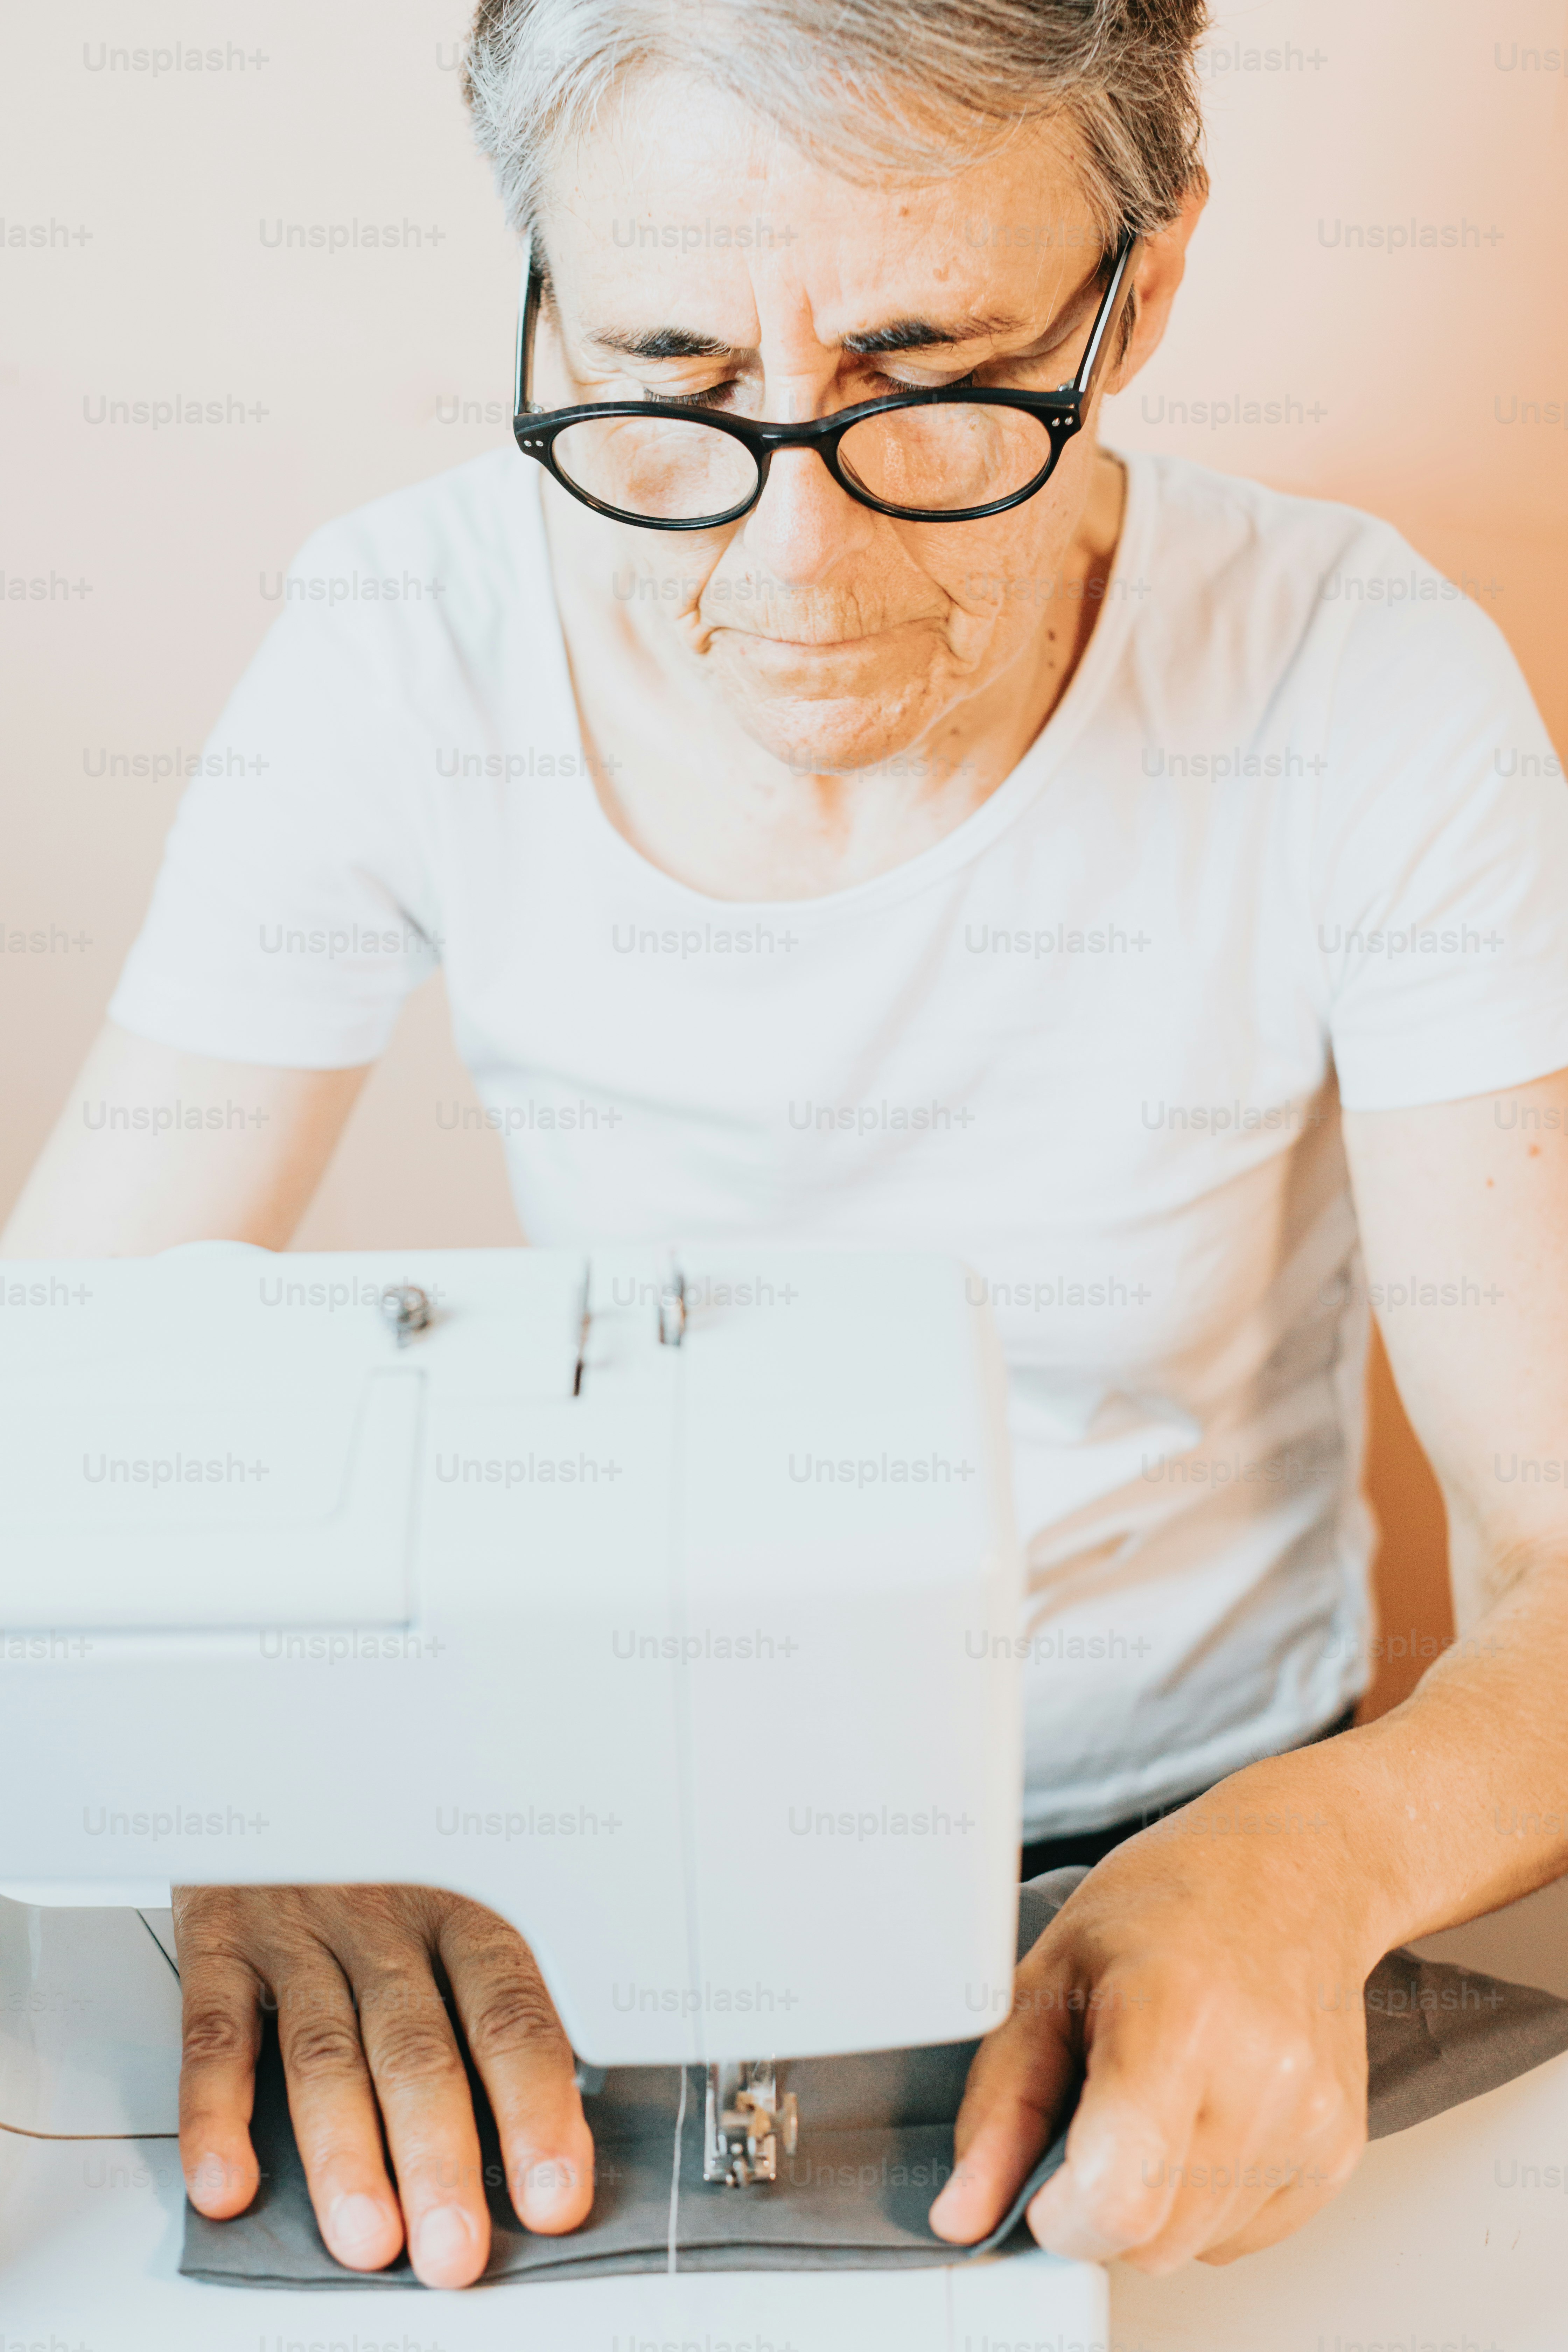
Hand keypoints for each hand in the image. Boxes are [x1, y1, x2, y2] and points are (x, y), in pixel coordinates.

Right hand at [173, 1884, 593, 2287]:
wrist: (292, 1766)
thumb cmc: (391, 1858)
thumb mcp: (460, 1896)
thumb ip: (494, 1999)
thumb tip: (558, 2116)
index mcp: (464, 1908)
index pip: (512, 2016)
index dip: (536, 2109)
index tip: (555, 2192)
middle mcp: (386, 1919)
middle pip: (419, 2047)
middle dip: (440, 2156)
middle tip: (454, 2246)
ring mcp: (300, 1926)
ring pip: (326, 2053)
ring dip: (346, 2154)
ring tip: (367, 2236)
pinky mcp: (222, 1938)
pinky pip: (216, 2031)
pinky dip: (217, 2113)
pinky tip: (227, 2181)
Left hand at [927, 1784, 1378, 2270]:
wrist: (1288, 1873)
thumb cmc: (1165, 1907)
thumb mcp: (1047, 1975)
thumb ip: (999, 2105)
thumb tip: (962, 2212)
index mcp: (1179, 2015)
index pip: (1118, 2199)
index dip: (1059, 2216)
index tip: (1043, 2180)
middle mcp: (1263, 2074)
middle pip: (1151, 2241)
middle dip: (1100, 2203)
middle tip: (1096, 2108)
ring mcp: (1313, 2119)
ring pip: (1195, 2248)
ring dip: (1153, 2202)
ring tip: (1155, 2097)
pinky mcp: (1339, 2152)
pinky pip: (1241, 2235)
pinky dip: (1204, 2198)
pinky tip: (1202, 2111)